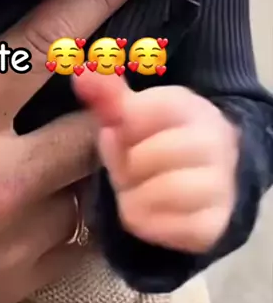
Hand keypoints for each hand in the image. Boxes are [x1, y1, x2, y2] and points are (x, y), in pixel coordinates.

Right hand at [0, 0, 144, 302]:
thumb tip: (31, 48)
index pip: (40, 45)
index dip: (90, 0)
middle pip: (96, 124)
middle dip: (113, 106)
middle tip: (118, 92)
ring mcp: (16, 235)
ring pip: (91, 183)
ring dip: (85, 167)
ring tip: (63, 158)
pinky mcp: (22, 279)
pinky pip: (79, 239)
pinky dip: (70, 216)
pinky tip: (49, 205)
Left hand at [75, 74, 239, 253]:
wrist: (207, 176)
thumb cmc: (159, 138)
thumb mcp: (134, 110)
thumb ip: (107, 92)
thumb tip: (83, 74)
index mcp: (189, 106)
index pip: (135, 115)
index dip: (119, 128)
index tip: (128, 129)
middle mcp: (213, 142)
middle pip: (141, 159)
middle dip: (127, 165)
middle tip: (135, 164)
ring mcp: (219, 184)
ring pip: (152, 195)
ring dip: (135, 195)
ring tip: (143, 186)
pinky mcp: (214, 225)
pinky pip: (160, 228)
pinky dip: (147, 222)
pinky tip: (155, 209)